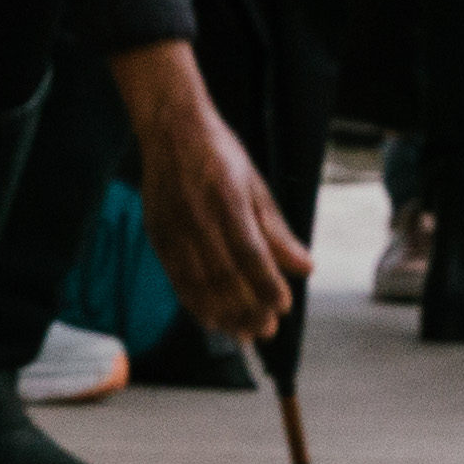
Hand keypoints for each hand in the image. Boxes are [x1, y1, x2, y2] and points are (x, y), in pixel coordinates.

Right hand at [111, 42, 311, 338]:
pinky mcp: (158, 238)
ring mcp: (175, 230)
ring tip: (244, 333)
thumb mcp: (255, 185)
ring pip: (200, 285)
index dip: (267, 285)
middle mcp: (199, 219)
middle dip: (248, 309)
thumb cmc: (219, 155)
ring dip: (223, 315)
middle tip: (266, 331)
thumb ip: (277, 231)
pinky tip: (213, 320)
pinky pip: (178, 281)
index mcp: (228, 200)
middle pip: (225, 278)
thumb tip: (305, 267)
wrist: (171, 130)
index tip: (282, 306)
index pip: (251, 255)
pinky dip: (196, 304)